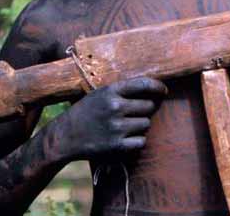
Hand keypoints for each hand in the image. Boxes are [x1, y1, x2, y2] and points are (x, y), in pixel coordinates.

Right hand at [51, 77, 167, 161]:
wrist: (65, 136)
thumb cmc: (85, 112)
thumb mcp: (99, 94)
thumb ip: (121, 91)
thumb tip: (150, 89)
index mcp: (111, 91)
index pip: (143, 84)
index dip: (157, 86)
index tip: (163, 90)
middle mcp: (115, 107)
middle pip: (148, 106)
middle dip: (145, 109)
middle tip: (135, 113)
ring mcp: (117, 127)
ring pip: (146, 124)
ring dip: (140, 125)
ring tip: (125, 126)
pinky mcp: (117, 145)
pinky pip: (141, 141)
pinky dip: (137, 141)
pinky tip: (125, 138)